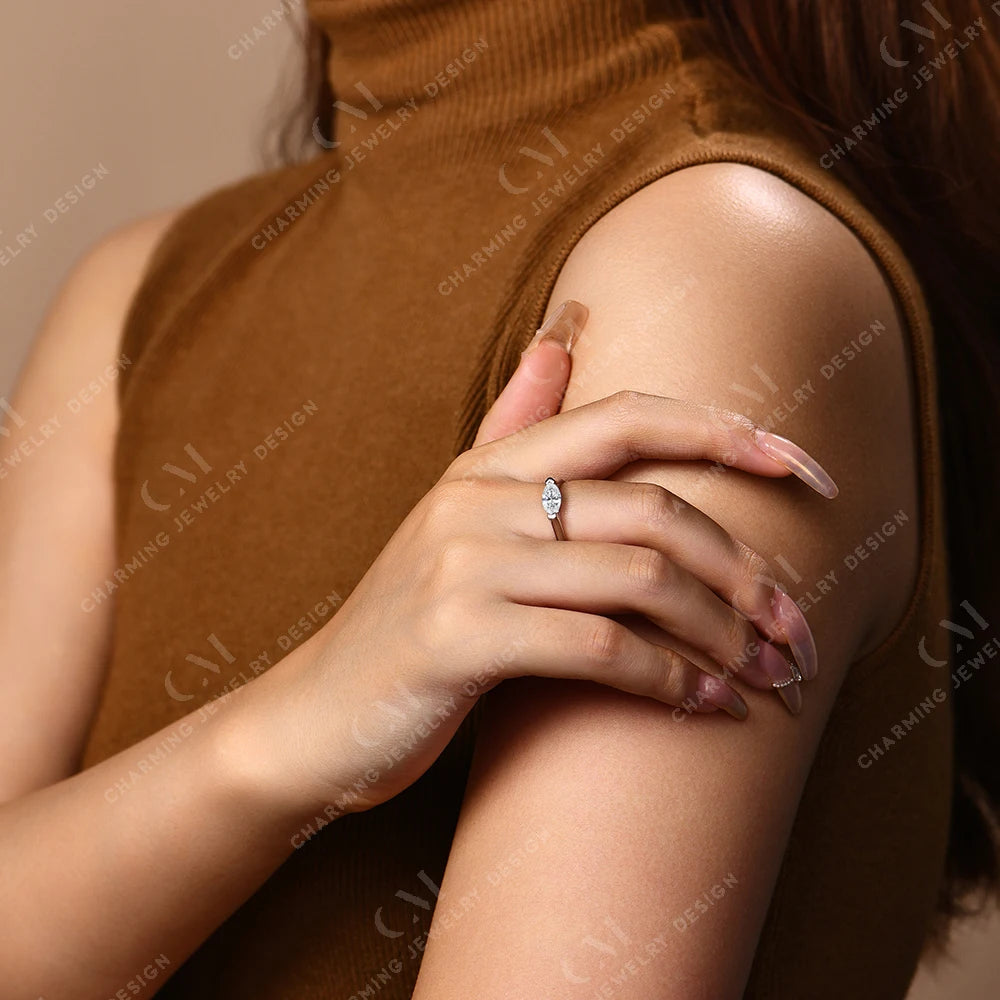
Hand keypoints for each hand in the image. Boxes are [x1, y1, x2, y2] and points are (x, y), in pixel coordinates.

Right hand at [249, 301, 836, 826]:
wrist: (314, 715)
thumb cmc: (407, 623)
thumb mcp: (454, 514)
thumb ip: (513, 427)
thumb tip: (563, 334)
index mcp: (488, 467)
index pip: (629, 417)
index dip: (727, 433)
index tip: (806, 469)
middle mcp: (477, 500)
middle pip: (654, 507)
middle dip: (746, 569)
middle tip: (797, 625)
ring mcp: (464, 565)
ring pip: (639, 575)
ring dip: (724, 632)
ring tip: (768, 672)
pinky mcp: (458, 638)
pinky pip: (597, 647)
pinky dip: (670, 678)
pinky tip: (705, 704)